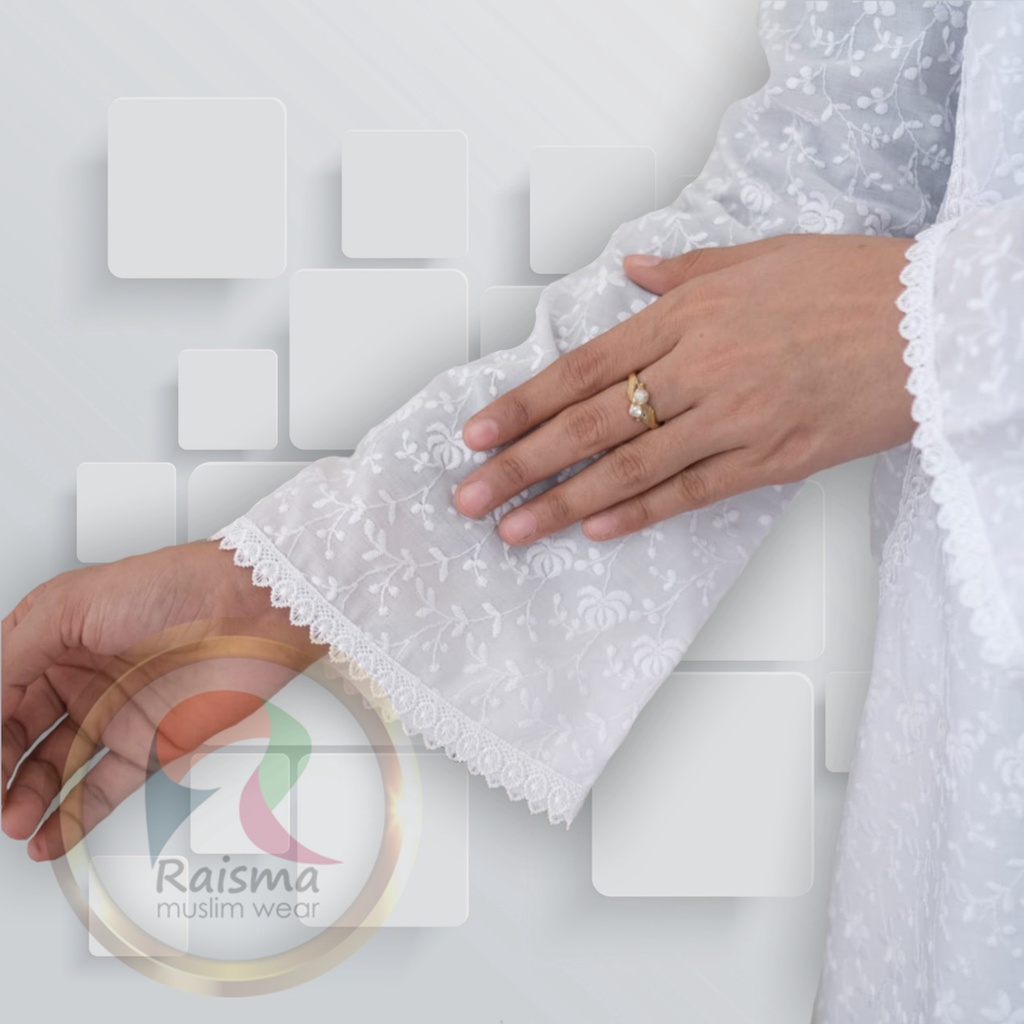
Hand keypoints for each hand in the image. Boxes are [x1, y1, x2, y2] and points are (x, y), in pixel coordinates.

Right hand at [1, 539, 326, 860]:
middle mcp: (82, 678)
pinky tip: (44, 836)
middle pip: (18, 736)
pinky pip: (101, 791)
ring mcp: (114, 713)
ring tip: (14, 818)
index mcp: (55, 640)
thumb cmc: (177, 587)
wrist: (250, 609)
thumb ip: (14, 653)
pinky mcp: (150, 744)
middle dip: (0, 768)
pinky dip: (71, 819)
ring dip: (27, 799)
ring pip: (53, 770)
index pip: (0, 693)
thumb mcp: (72, 603)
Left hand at [454, 233, 916, 544]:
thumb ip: (682, 271)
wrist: (929, 321)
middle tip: (472, 496)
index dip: (523, 404)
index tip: (476, 433)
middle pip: (589, 425)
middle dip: (521, 463)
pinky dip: (639, 514)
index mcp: (686, 316)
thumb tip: (632, 269)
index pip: (582, 368)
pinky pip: (691, 493)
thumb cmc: (846, 282)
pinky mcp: (768, 459)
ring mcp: (732, 420)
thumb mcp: (756, 257)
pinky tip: (597, 531)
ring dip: (565, 503)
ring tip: (516, 528)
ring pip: (630, 468)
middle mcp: (698, 369)